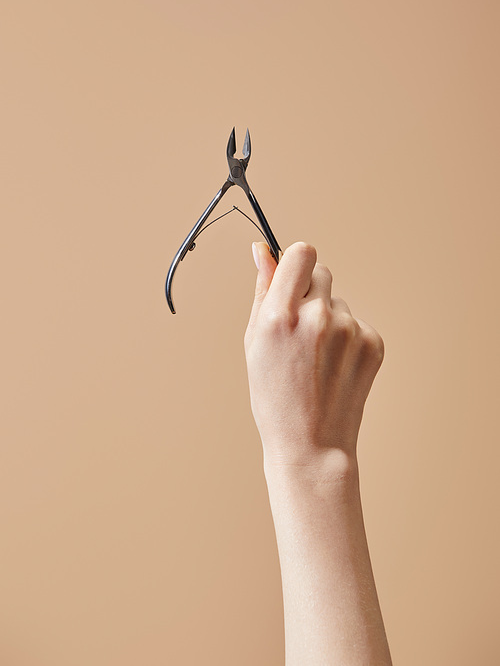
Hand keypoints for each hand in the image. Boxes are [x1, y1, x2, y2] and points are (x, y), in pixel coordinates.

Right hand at [244, 242, 384, 470]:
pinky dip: (346, 338)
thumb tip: (262, 250)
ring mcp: (349, 331)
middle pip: (322, 272)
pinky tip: (334, 367)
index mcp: (280, 317)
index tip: (292, 276)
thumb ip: (263, 291)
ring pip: (338, 301)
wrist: (311, 443)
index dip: (295, 262)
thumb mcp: (254, 342)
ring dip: (328, 318)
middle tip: (299, 330)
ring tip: (316, 358)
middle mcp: (318, 318)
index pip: (301, 253)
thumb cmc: (274, 395)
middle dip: (310, 292)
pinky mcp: (373, 343)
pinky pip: (355, 322)